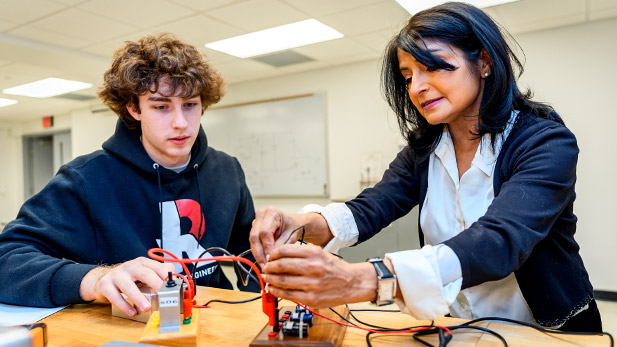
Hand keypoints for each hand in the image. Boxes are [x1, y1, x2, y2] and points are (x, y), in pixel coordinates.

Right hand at [79, 257, 174, 315]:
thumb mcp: (144, 273)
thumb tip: (176, 282)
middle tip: (164, 296)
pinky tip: (132, 312)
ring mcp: (117, 275)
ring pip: (128, 286)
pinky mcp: (105, 285)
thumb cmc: (128, 278)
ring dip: (138, 298)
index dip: (166, 276)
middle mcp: (130, 266)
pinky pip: (115, 296)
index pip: (157, 267)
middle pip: (145, 274)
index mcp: (142, 263)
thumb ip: (159, 276)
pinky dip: (124, 306)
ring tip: (146, 308)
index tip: (173, 287)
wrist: (102, 278)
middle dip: (156, 284)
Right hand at [249, 207, 304, 267]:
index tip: (270, 259)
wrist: (293, 224)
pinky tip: (263, 262)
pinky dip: (258, 253)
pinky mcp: (254, 229)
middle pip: (255, 236)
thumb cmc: (293, 227)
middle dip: (259, 253)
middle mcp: (261, 215)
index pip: (265, 232)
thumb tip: (270, 258)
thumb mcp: (291, 235)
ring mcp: (256, 221)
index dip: (266, 247)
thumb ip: (281, 245)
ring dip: (257, 254)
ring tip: (264, 266)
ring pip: (252, 241)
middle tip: (265, 266)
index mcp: (272, 212)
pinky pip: (254, 242)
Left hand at [262, 244, 377, 307]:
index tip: (269, 257)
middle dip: (269, 267)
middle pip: (281, 265)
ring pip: (282, 281)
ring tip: (267, 278)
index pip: (285, 251)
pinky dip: (277, 291)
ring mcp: (312, 284)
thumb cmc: (334, 268)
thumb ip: (301, 254)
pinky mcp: (311, 298)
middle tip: (265, 268)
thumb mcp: (320, 253)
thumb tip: (278, 257)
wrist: (352, 283)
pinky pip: (288, 295)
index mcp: (314, 253)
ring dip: (270, 280)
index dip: (273, 254)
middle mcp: (313, 267)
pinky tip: (273, 288)